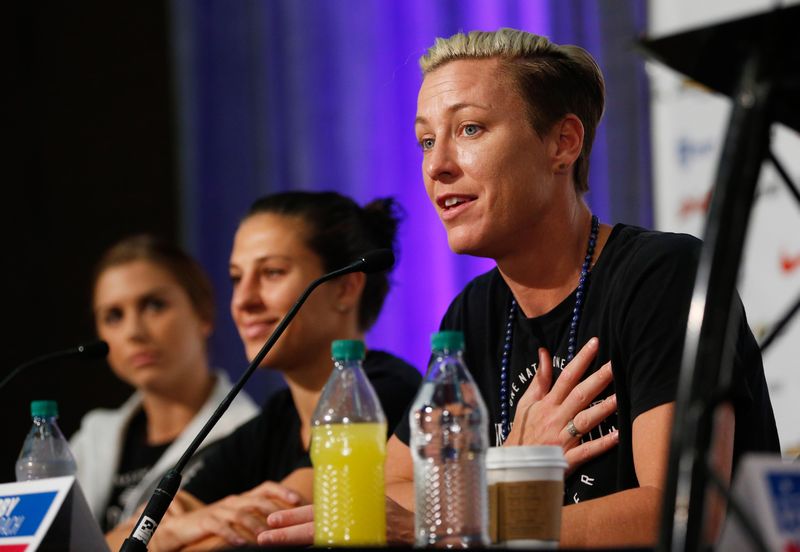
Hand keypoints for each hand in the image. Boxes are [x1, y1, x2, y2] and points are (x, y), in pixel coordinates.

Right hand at [154, 481, 302, 549]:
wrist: (183, 527)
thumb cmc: (216, 523)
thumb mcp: (238, 516)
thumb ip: (258, 516)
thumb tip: (286, 523)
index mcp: (244, 497)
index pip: (266, 487)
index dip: (282, 491)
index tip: (298, 500)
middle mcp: (234, 500)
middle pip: (257, 500)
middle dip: (274, 510)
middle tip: (288, 521)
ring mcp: (220, 510)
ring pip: (241, 514)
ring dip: (255, 525)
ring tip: (267, 536)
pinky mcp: (206, 521)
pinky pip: (220, 527)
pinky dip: (232, 535)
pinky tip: (241, 543)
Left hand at [257, 496, 414, 545]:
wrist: (413, 528)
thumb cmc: (390, 513)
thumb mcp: (366, 499)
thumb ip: (345, 500)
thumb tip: (322, 499)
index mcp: (346, 508)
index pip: (314, 513)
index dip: (292, 516)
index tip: (272, 520)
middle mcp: (347, 522)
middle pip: (311, 530)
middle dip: (286, 533)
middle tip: (264, 537)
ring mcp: (352, 536)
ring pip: (318, 541)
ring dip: (296, 542)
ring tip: (274, 543)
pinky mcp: (359, 544)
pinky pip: (333, 546)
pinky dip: (318, 547)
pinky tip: (304, 550)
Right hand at [504, 337, 617, 475]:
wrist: (514, 465)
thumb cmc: (523, 431)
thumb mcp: (526, 403)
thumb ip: (539, 379)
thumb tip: (544, 352)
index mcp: (547, 404)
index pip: (566, 377)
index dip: (581, 360)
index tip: (595, 344)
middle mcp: (555, 418)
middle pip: (579, 395)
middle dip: (598, 379)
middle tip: (615, 365)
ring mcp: (561, 438)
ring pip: (585, 421)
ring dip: (603, 409)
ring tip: (620, 397)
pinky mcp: (567, 458)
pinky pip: (587, 450)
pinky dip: (602, 443)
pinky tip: (618, 435)